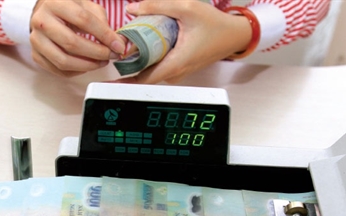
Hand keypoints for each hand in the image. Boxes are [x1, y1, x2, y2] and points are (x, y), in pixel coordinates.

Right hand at [30, 0, 125, 76]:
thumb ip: (101, 20)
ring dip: (88, 65)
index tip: (119, 45)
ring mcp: (36, 40)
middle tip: (111, 56)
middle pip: (72, 43)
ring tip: (101, 62)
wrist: (44, 14)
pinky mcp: (36, 55)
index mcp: (55, 3)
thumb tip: (117, 42)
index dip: (104, 35)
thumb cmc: (68, 10)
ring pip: (64, 61)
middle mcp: (41, 21)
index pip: (83, 20)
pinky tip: (87, 65)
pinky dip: (77, 71)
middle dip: (97, 53)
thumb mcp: (85, 5)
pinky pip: (59, 70)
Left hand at [116, 0, 251, 83]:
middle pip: (143, 74)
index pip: (142, 79)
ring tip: (130, 43)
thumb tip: (131, 8)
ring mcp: (177, 73)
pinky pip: (158, 66)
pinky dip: (149, 56)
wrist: (234, 35)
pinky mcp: (178, 68)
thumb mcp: (186, 8)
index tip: (111, 70)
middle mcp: (175, 73)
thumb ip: (156, 6)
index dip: (124, 76)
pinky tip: (145, 43)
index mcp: (176, 64)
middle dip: (129, 62)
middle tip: (119, 47)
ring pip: (150, 70)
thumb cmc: (216, 25)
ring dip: (139, 59)